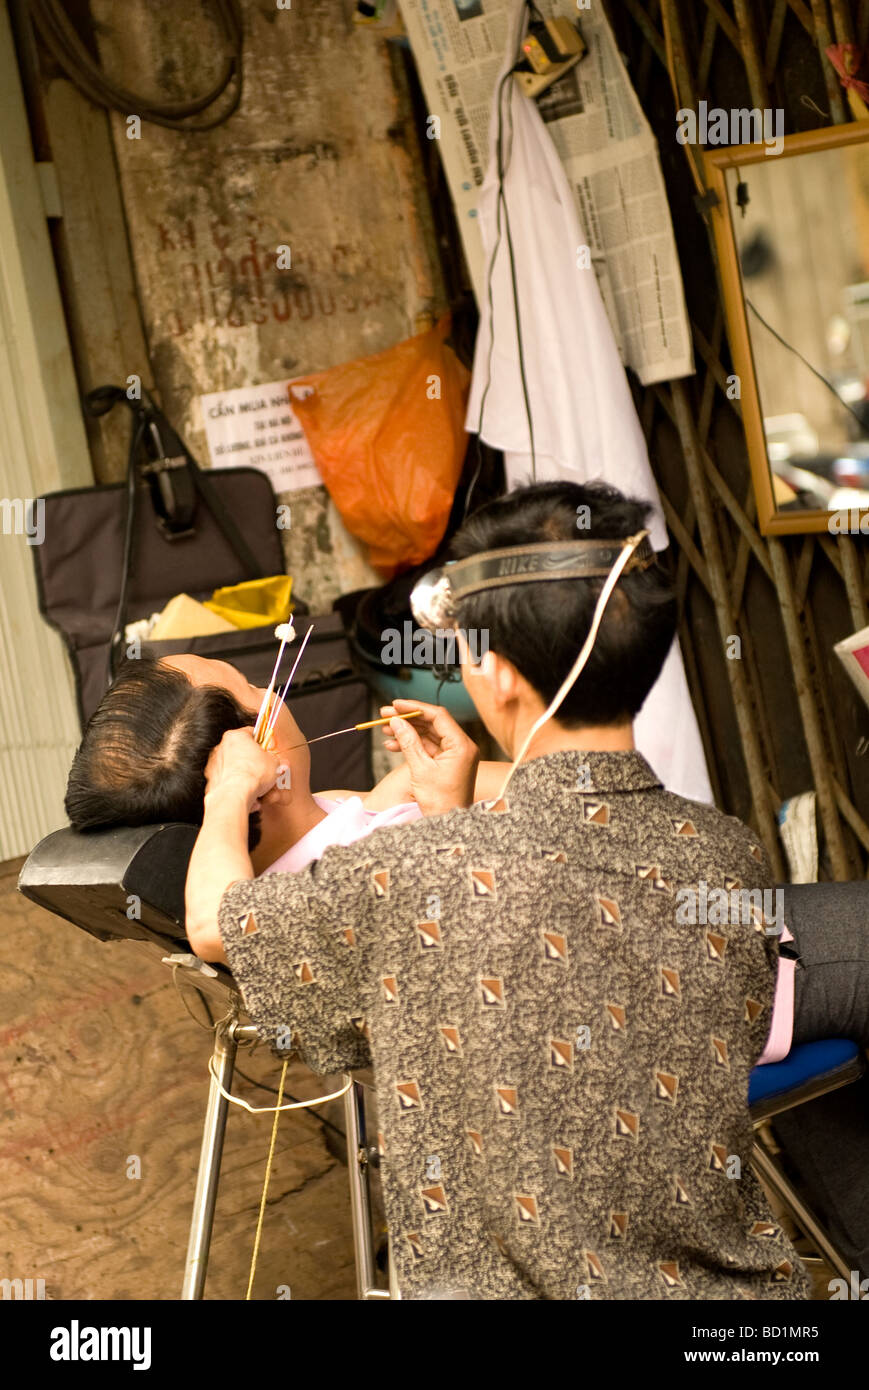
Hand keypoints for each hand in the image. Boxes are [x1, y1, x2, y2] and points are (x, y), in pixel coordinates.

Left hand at [203, 727, 283, 810]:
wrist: (235, 795)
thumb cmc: (252, 775)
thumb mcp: (275, 763)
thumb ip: (276, 760)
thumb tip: (278, 763)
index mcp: (236, 736)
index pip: (252, 733)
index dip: (265, 742)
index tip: (271, 750)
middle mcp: (222, 748)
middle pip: (245, 754)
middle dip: (258, 765)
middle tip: (269, 772)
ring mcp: (216, 765)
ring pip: (238, 770)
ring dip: (251, 779)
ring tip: (263, 788)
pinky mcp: (213, 781)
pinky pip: (231, 783)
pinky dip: (241, 789)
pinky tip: (252, 796)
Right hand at [380, 698, 478, 815]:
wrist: (448, 825)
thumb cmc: (440, 802)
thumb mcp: (420, 769)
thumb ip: (408, 741)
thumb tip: (396, 721)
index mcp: (461, 746)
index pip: (438, 716)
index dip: (415, 707)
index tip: (396, 704)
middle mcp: (461, 747)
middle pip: (432, 723)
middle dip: (407, 719)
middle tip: (385, 715)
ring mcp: (454, 755)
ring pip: (428, 735)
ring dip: (406, 731)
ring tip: (384, 729)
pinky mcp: (447, 763)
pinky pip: (428, 747)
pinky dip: (411, 744)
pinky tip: (392, 744)